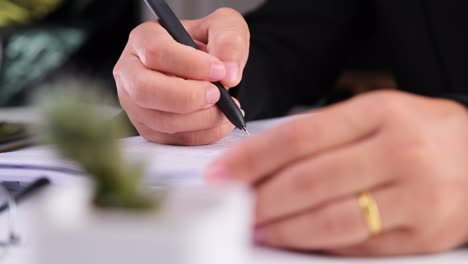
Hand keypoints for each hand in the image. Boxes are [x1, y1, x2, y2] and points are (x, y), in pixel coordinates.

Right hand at [113, 8, 248, 144]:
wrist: (210, 69)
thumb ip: (229, 41)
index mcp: (144, 39)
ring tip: (227, 108)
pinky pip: (174, 140)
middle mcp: (131, 72)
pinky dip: (204, 134)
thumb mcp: (224, 27)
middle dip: (187, 97)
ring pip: (161, 121)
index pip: (156, 52)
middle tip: (217, 94)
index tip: (220, 71)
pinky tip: (222, 120)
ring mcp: (136, 104)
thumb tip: (229, 74)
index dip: (190, 65)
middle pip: (145, 91)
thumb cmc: (210, 44)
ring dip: (200, 119)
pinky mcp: (150, 129)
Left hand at [206, 90, 467, 255]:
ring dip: (282, 228)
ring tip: (255, 227)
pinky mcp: (421, 234)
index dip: (251, 159)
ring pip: (330, 219)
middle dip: (259, 199)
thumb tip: (259, 164)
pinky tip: (293, 240)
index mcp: (378, 114)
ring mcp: (414, 196)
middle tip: (231, 207)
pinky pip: (357, 244)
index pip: (298, 137)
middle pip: (308, 181)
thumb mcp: (373, 115)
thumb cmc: (416, 132)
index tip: (220, 173)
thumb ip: (321, 136)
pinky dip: (317, 245)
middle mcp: (398, 152)